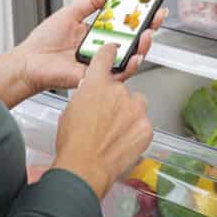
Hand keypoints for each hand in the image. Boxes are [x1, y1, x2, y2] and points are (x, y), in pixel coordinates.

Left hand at [18, 0, 165, 91]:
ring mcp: (103, 63)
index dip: (140, 15)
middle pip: (134, 40)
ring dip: (144, 46)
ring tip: (148, 34)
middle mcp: (103, 49)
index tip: (152, 3)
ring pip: (132, 57)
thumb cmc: (44, 42)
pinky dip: (130, 65)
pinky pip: (119, 73)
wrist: (29, 62)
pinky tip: (134, 55)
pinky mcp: (99, 77)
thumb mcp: (70, 12)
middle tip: (157, 16)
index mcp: (98, 33)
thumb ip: (91, 1)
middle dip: (150, 28)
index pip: (125, 24)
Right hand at [53, 44, 153, 198]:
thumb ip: (85, 98)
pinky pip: (143, 124)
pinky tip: (123, 142)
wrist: (85, 167)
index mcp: (96, 84)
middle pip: (122, 90)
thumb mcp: (70, 111)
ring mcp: (135, 109)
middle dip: (116, 102)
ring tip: (116, 133)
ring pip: (136, 106)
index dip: (109, 53)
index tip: (114, 49)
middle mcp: (118, 92)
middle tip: (106, 120)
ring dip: (129, 114)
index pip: (105, 59)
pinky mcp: (146, 126)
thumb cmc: (73, 143)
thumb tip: (90, 99)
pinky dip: (136, 131)